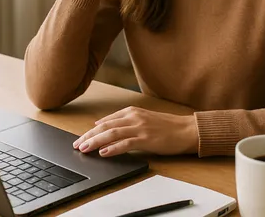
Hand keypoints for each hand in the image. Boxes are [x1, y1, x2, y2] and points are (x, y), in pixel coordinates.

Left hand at [72, 106, 197, 156]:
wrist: (187, 130)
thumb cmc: (167, 126)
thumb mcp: (144, 119)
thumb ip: (126, 121)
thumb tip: (104, 125)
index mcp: (133, 111)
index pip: (106, 121)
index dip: (92, 130)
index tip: (82, 137)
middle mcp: (134, 117)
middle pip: (105, 127)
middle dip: (89, 136)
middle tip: (77, 145)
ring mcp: (140, 128)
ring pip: (112, 134)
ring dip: (96, 142)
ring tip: (85, 148)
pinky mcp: (146, 139)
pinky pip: (125, 143)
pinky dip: (113, 148)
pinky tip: (103, 152)